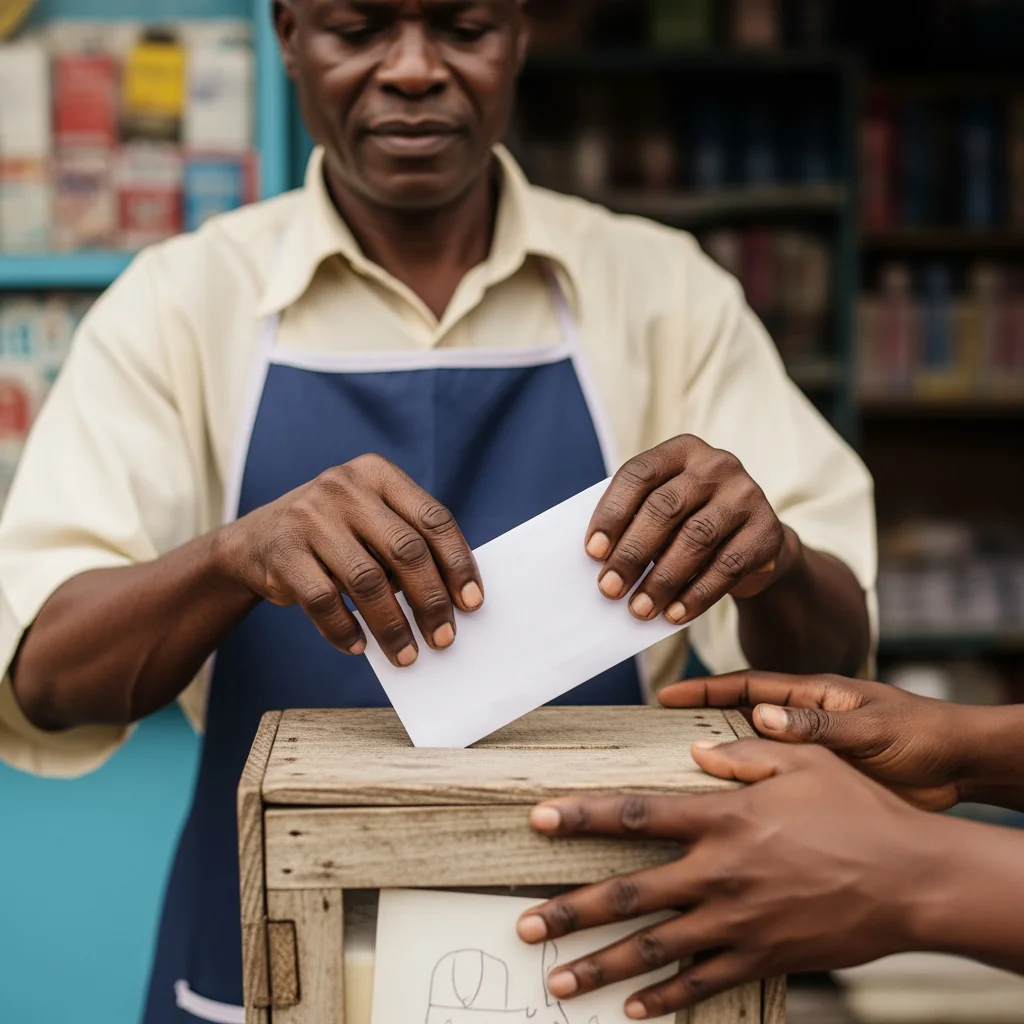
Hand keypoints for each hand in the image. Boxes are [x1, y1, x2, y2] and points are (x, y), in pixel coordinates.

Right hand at [217, 453, 482, 666]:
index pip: (433, 518)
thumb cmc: (336, 537)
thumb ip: (407, 545)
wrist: (256, 541)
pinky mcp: (282, 551)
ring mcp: (309, 516)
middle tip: (443, 638)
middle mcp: (344, 487)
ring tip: (406, 654)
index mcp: (377, 473)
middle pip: (405, 550)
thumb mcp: (371, 523)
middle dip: (430, 600)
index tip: (473, 603)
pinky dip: (345, 630)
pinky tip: (359, 646)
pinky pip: (323, 601)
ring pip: (367, 580)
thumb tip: (455, 600)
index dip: (458, 563)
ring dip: (392, 626)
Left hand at [517, 740, 947, 1018]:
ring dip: (602, 965)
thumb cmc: (858, 810)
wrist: (912, 879)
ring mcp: (738, 921)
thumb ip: (744, 753)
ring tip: (556, 980)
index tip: (539, 819)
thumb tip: (695, 750)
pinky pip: (703, 984)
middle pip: (629, 893)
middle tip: (525, 923)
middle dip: (571, 910)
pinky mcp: (762, 957)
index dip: (583, 816)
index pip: (636, 815)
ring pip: (654, 949)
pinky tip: (632, 1011)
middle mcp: (719, 873)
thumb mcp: (803, 762)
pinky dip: (665, 1000)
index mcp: (723, 819)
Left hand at [585, 436, 796, 625]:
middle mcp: (716, 465)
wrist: (752, 543)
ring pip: (696, 538)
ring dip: (662, 580)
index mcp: (681, 450)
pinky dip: (697, 594)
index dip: (612, 514)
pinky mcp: (768, 530)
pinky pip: (727, 566)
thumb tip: (602, 563)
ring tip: (639, 608)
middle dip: (632, 552)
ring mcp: (746, 494)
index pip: (639, 475)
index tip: (592, 552)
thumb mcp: (664, 513)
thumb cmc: (689, 524)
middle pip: (665, 507)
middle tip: (609, 588)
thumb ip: (635, 523)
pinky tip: (674, 614)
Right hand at [659, 671, 969, 810]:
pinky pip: (776, 786)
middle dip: (700, 725)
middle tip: (657, 739)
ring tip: (680, 782)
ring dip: (722, 764)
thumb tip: (761, 715)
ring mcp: (810, 754)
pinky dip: (750, 794)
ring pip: (754, 757)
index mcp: (812, 695)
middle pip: (740, 719)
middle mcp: (803, 722)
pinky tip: (728, 813)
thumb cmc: (921, 732)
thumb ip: (820, 724)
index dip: (705, 691)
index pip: (747, 686)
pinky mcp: (820, 785)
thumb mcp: (870, 727)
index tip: (667, 696)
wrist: (960, 767)